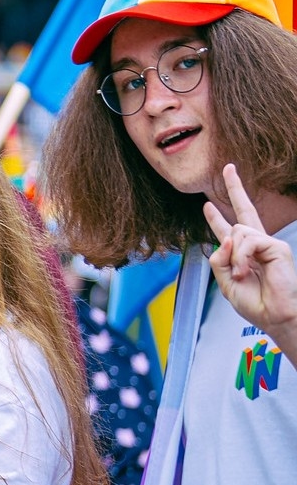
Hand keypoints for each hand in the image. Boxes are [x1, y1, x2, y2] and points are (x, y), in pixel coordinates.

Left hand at [204, 164, 296, 341]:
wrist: (274, 316)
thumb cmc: (254, 303)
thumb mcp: (225, 282)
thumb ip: (220, 260)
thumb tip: (226, 238)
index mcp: (242, 254)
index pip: (228, 231)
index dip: (216, 218)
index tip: (207, 205)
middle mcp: (256, 246)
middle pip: (244, 211)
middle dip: (235, 188)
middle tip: (228, 169)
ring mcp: (268, 244)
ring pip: (237, 231)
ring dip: (234, 255)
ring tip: (242, 274)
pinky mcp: (277, 247)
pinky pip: (248, 241)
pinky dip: (242, 257)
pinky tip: (247, 271)